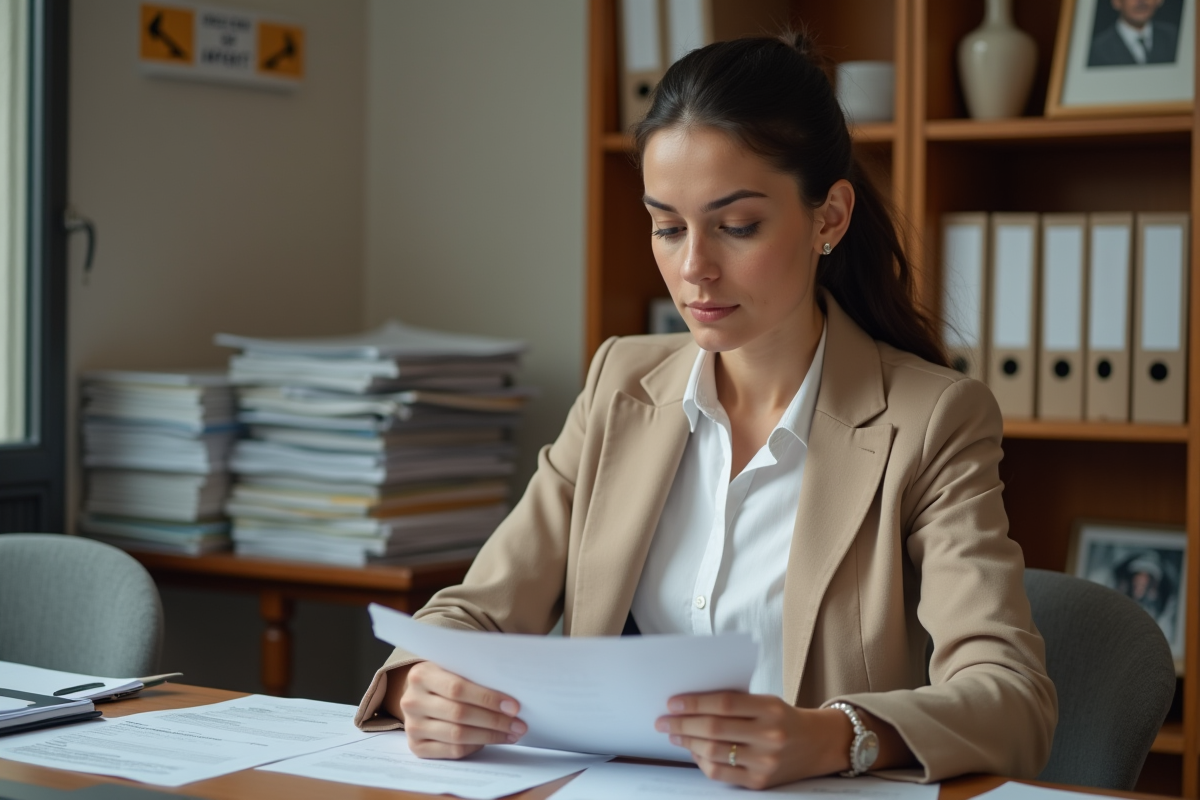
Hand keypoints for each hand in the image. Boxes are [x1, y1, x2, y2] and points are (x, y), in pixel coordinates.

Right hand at [396, 661, 527, 758]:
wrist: (420, 695)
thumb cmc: (445, 679)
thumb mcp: (453, 669)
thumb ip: (474, 676)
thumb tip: (510, 697)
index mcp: (421, 675)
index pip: (457, 688)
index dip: (487, 698)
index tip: (514, 706)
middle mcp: (412, 701)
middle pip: (459, 714)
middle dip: (495, 720)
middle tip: (519, 724)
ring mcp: (412, 726)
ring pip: (458, 735)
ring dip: (490, 736)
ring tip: (512, 734)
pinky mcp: (417, 746)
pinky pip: (452, 751)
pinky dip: (475, 746)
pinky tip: (491, 741)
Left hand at [655, 691, 851, 789]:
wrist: (818, 744)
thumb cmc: (784, 718)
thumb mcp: (766, 701)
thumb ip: (734, 703)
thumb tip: (690, 705)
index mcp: (771, 709)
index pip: (724, 703)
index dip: (694, 703)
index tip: (672, 703)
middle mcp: (769, 736)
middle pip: (714, 729)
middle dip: (682, 725)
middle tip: (664, 721)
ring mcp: (765, 762)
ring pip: (713, 753)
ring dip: (687, 743)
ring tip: (675, 736)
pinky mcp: (760, 782)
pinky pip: (721, 774)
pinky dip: (702, 762)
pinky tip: (694, 752)